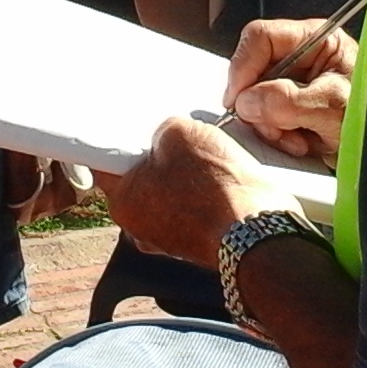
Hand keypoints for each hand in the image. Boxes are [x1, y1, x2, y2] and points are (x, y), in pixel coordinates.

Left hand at [100, 116, 297, 268]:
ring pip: (173, 192)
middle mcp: (141, 227)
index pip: (107, 164)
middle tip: (179, 136)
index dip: (118, 139)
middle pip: (143, 177)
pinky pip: (198, 206)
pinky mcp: (203, 240)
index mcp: (123, 202)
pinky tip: (226, 176)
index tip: (130, 127)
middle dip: (161, 154)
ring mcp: (173, 238)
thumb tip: (172, 136)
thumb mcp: (181, 132)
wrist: (258, 231)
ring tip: (211, 157)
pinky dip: (209, 191)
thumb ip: (165, 129)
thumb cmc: (214, 186)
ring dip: (188, 173)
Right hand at [223, 18, 356, 159]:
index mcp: (315, 40)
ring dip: (269, 125)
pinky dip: (275, 136)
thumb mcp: (332, 106)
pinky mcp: (290, 110)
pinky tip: (298, 143)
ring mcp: (294, 85)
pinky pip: (263, 120)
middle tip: (276, 127)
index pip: (261, 38)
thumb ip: (288, 101)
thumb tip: (248, 101)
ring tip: (297, 139)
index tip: (238, 98)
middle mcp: (301, 58)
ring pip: (254, 100)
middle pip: (252, 71)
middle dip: (258, 105)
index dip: (243, 66)